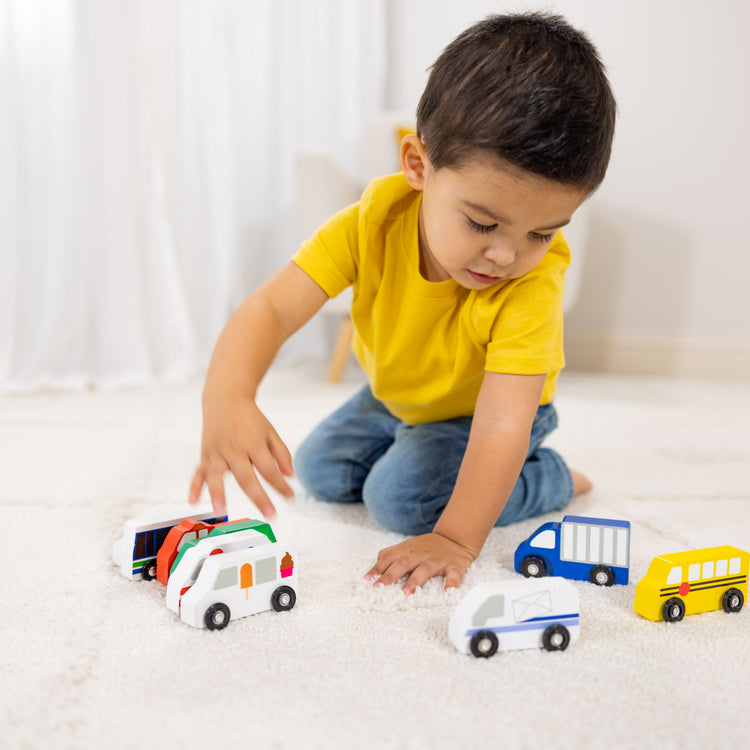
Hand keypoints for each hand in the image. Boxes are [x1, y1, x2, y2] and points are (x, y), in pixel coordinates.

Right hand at [189, 390, 293, 516]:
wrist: (225, 399)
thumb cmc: (250, 418)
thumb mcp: (270, 432)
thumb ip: (282, 454)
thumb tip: (290, 477)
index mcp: (254, 443)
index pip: (269, 470)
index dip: (281, 486)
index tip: (290, 499)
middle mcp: (235, 449)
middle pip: (246, 477)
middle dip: (259, 497)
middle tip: (270, 514)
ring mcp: (217, 452)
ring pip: (216, 475)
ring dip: (218, 494)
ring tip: (221, 511)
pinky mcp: (205, 454)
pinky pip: (199, 472)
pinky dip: (194, 486)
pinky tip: (193, 500)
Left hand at [365, 532, 476, 593]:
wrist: (454, 538)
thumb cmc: (427, 547)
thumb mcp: (407, 546)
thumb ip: (391, 554)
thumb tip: (374, 568)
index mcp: (408, 549)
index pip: (389, 557)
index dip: (378, 568)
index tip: (368, 579)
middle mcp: (420, 554)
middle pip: (403, 563)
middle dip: (391, 575)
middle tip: (380, 588)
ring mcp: (437, 560)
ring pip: (425, 569)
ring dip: (416, 580)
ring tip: (407, 592)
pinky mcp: (453, 566)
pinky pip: (453, 574)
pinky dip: (452, 582)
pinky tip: (449, 592)